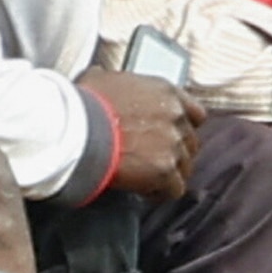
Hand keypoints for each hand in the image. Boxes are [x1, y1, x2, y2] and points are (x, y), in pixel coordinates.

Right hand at [82, 70, 194, 197]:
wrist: (77, 129)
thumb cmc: (83, 103)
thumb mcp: (99, 79)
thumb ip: (115, 83)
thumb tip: (102, 80)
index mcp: (165, 92)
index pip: (195, 113)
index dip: (183, 126)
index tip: (171, 134)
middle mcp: (175, 116)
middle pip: (190, 142)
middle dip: (174, 152)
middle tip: (152, 158)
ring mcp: (173, 144)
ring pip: (184, 167)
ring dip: (168, 173)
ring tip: (146, 178)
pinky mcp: (165, 171)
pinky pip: (174, 189)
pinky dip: (160, 192)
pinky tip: (144, 191)